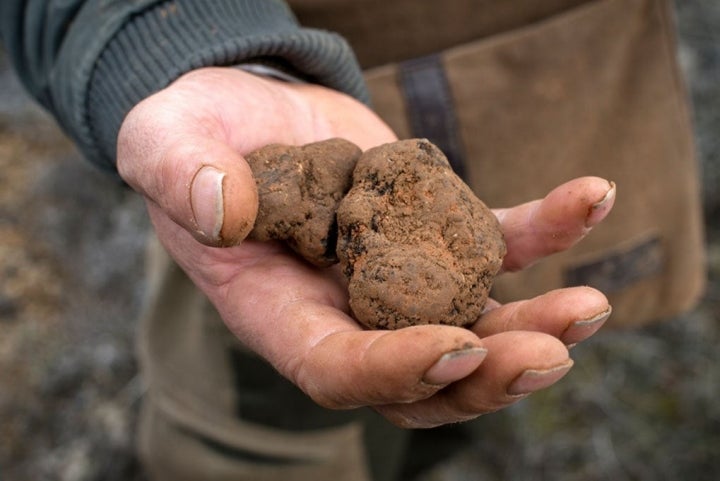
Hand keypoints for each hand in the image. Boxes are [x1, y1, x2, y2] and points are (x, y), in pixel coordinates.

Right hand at [117, 67, 614, 428]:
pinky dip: (545, 228)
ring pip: (475, 322)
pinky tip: (590, 196)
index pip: (340, 368)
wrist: (248, 116)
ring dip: (536, 321)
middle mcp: (347, 311)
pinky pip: (497, 240)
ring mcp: (399, 277)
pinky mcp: (434, 230)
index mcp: (280, 313)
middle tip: (549, 355)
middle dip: (487, 377)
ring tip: (591, 304)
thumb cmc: (197, 139)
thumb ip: (180, 173)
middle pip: (424, 374)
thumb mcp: (167, 143)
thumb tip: (218, 206)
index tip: (458, 346)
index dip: (397, 372)